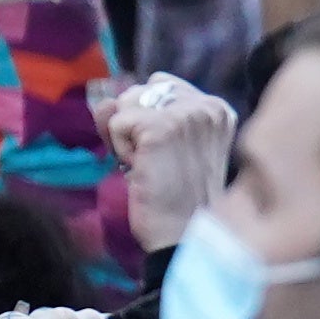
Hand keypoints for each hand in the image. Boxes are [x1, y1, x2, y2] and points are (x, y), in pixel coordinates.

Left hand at [101, 73, 237, 252]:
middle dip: (134, 123)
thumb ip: (134, 117)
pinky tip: (140, 170)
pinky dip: (118, 148)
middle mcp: (207, 106)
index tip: (162, 150)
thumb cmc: (175, 198)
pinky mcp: (159, 127)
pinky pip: (116, 122)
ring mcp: (186, 114)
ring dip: (125, 137)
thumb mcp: (162, 149)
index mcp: (217, 109)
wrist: (183, 233)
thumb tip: (103, 101)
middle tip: (154, 161)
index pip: (161, 84)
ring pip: (126, 103)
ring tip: (148, 165)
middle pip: (140, 90)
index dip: (147, 115)